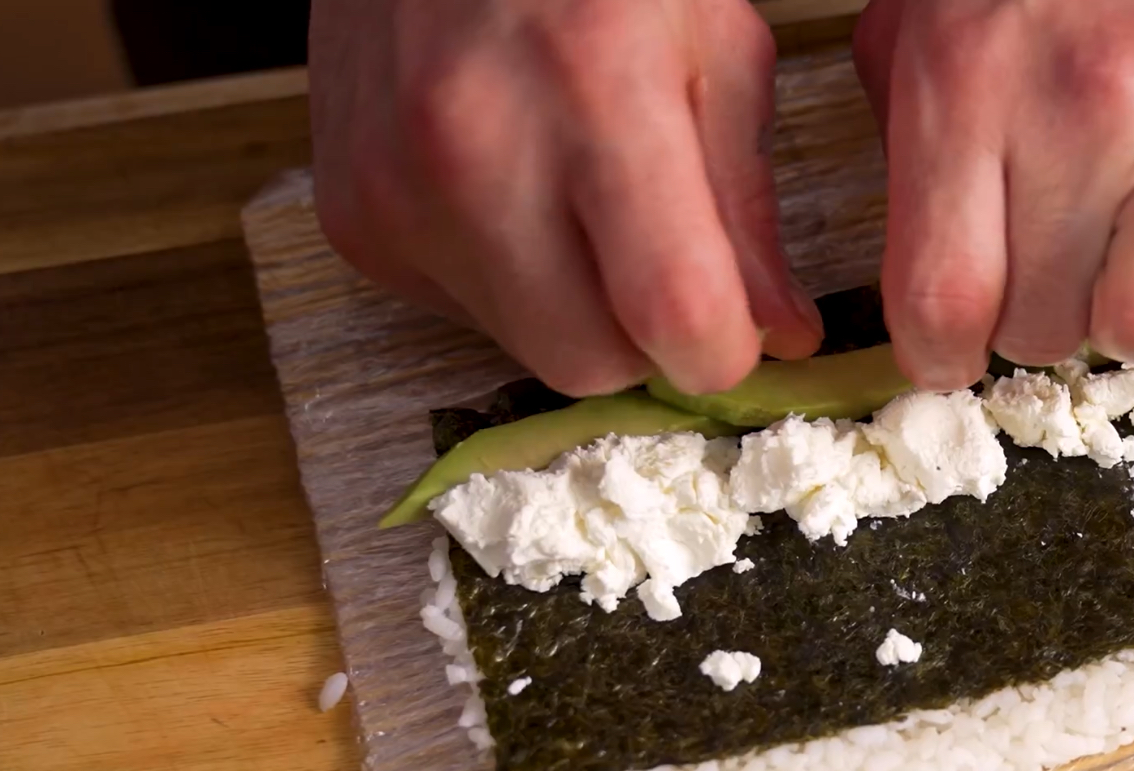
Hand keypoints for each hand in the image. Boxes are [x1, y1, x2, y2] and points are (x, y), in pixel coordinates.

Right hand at [308, 0, 822, 395]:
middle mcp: (475, 146)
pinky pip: (463, 315)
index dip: (725, 348)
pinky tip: (515, 195)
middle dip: (647, 340)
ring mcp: (397, 189)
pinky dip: (510, 284)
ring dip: (578, 314)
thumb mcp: (715, 46)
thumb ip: (748, 208)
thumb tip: (781, 335)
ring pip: (526, 352)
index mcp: (593, 87)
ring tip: (583, 209)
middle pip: (592, 362)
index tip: (738, 330)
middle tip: (663, 264)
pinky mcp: (353, 220)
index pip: (673, 312)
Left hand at [853, 0, 1133, 387]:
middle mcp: (1085, 116)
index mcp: (971, 88)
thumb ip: (906, 150)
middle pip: (1043, 329)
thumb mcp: (916, 26)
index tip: (949, 346)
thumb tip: (928, 290)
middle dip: (1034, 321)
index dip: (938, 356)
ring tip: (1129, 266)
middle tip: (1047, 259)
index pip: (944, 304)